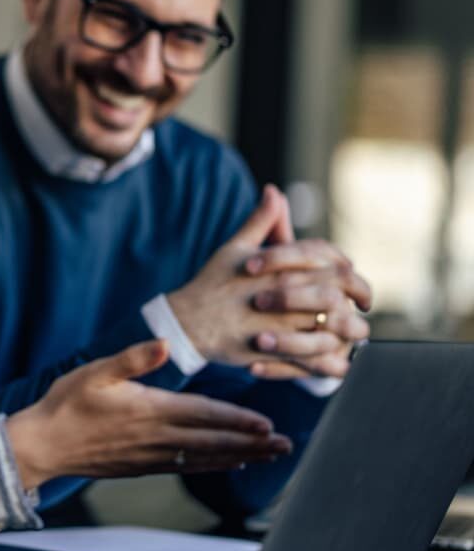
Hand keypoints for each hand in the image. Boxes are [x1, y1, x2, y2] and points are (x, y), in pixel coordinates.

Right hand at [5, 341, 291, 491]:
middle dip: (252, 444)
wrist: (43, 445)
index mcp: (149, 410)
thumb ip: (132, 358)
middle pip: (214, 443)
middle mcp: (156, 438)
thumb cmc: (66, 404)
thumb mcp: (94, 371)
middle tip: (285, 446)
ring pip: (205, 459)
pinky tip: (228, 464)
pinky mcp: (143, 466)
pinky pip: (187, 468)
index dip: (237, 421)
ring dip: (240, 457)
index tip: (267, 425)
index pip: (204, 416)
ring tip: (269, 456)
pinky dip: (213, 466)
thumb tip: (164, 344)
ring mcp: (151, 456)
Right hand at [166, 186, 369, 378]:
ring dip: (349, 331)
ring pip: (331, 327)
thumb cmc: (212, 283)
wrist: (187, 322)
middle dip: (358, 298)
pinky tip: (336, 359)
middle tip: (363, 306)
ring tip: (354, 333)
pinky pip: (313, 358)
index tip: (353, 276)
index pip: (328, 259)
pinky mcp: (274, 351)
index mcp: (279, 266)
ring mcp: (279, 323)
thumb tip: (273, 191)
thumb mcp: (235, 248)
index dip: (347, 266)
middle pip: (337, 292)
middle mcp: (283, 292)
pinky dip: (330, 360)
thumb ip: (261, 221)